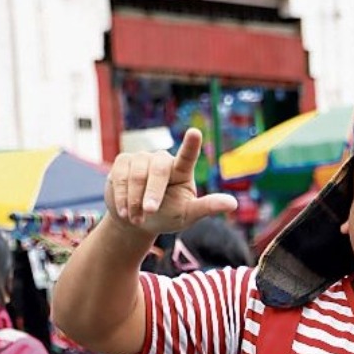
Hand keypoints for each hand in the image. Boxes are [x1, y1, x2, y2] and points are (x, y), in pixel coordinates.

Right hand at [104, 128, 236, 234]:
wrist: (138, 220)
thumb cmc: (167, 216)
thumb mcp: (188, 215)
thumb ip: (207, 207)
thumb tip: (233, 204)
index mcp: (182, 171)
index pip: (188, 156)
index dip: (191, 145)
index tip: (195, 132)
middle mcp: (162, 160)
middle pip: (158, 170)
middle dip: (152, 192)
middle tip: (149, 211)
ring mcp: (142, 158)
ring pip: (136, 176)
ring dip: (135, 201)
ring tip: (137, 218)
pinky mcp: (123, 162)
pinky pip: (119, 177)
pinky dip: (122, 198)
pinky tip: (125, 212)